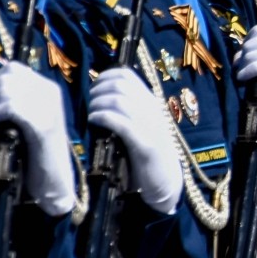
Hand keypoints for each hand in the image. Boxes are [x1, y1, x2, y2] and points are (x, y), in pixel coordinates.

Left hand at [0, 62, 74, 216]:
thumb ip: (13, 101)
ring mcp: (49, 108)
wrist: (53, 181)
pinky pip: (10, 108)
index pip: (13, 69)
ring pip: (6, 91)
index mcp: (49, 88)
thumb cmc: (33, 152)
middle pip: (6, 77)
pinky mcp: (43, 125)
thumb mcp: (25, 119)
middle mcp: (51, 93)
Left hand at [88, 68, 182, 214]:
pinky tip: (94, 121)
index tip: (94, 88)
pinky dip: (103, 117)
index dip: (105, 76)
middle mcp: (152, 110)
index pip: (127, 75)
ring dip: (98, 104)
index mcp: (150, 103)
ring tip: (91, 114)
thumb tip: (100, 97)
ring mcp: (150, 126)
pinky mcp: (144, 145)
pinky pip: (120, 122)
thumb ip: (127, 111)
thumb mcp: (140, 126)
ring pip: (119, 101)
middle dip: (98, 90)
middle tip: (90, 103)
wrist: (165, 181)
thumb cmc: (146, 155)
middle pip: (120, 85)